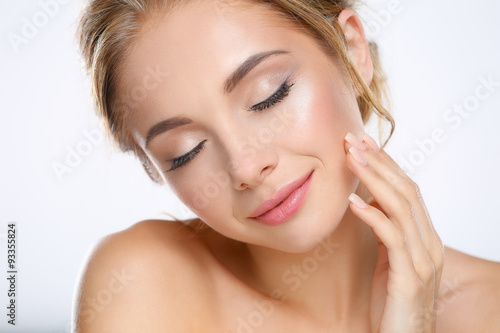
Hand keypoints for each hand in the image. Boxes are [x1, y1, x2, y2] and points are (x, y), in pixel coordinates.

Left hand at [344, 132, 444, 332]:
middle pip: (406, 191)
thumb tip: (364, 201)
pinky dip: (373, 216)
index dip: (386, 164)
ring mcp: (423, 259)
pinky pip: (392, 238)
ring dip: (373, 179)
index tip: (363, 143)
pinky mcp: (411, 276)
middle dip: (378, 162)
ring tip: (351, 160)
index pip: (408, 190)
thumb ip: (384, 232)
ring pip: (401, 207)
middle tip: (353, 141)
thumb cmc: (391, 303)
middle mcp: (430, 243)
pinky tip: (353, 202)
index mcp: (425, 237)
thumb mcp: (388, 260)